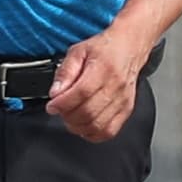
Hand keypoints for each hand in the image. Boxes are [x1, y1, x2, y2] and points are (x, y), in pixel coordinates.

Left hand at [41, 26, 144, 142]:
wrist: (129, 48)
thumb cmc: (105, 49)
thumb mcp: (78, 51)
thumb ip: (65, 72)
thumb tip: (55, 92)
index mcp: (104, 68)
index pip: (82, 92)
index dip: (63, 103)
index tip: (52, 106)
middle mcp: (116, 86)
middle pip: (88, 111)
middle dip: (67, 116)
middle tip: (59, 110)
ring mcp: (123, 100)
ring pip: (97, 125)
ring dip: (78, 126)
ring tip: (70, 117)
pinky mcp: (126, 110)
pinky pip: (108, 131)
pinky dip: (92, 133)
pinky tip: (84, 126)